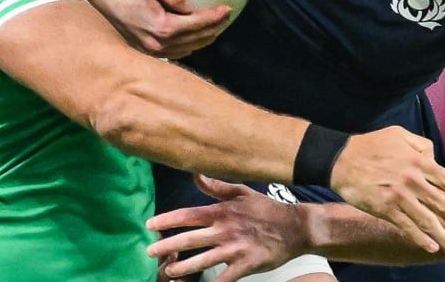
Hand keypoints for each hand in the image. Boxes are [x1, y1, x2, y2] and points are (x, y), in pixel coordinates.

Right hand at [88, 0, 231, 59]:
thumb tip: (189, 1)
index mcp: (162, 27)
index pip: (197, 24)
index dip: (215, 17)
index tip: (228, 9)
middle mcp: (158, 44)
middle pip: (195, 40)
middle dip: (213, 29)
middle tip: (225, 18)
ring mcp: (151, 50)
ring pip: (186, 49)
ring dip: (202, 40)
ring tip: (214, 28)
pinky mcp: (145, 50)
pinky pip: (174, 52)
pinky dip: (187, 45)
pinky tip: (192, 38)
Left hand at [147, 175, 306, 281]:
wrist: (295, 228)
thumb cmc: (266, 209)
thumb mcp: (241, 192)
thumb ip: (216, 187)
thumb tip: (194, 174)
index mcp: (222, 212)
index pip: (188, 215)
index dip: (167, 220)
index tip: (150, 225)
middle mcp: (225, 230)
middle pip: (189, 240)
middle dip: (166, 246)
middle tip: (149, 251)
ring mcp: (235, 249)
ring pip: (202, 261)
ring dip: (182, 267)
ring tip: (167, 271)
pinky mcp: (246, 266)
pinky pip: (224, 279)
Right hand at [331, 126, 444, 258]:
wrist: (340, 158)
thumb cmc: (369, 145)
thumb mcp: (398, 134)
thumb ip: (421, 145)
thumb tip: (433, 157)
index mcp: (418, 161)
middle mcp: (413, 180)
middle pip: (442, 204)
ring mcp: (400, 196)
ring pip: (428, 221)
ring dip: (444, 237)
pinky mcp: (386, 209)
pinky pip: (408, 227)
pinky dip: (421, 239)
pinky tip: (431, 248)